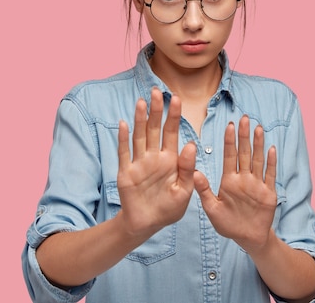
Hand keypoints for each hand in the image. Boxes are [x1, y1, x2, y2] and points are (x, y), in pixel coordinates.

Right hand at [117, 88, 195, 237]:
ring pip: (140, 136)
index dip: (174, 116)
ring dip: (140, 119)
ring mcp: (139, 163)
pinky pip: (124, 152)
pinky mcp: (126, 172)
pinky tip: (124, 123)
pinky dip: (123, 138)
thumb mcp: (184, 191)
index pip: (173, 133)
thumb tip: (191, 144)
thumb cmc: (168, 209)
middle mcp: (155, 157)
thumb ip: (188, 169)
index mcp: (171, 160)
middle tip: (157, 91)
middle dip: (157, 110)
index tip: (177, 98)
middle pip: (155, 129)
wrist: (147, 225)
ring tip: (142, 102)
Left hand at [194, 115, 276, 251]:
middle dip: (244, 136)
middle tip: (244, 118)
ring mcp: (257, 184)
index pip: (229, 156)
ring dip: (258, 144)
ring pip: (258, 160)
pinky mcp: (269, 193)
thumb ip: (204, 191)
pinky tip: (272, 149)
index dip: (230, 141)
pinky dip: (271, 163)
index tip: (229, 125)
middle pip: (244, 153)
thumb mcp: (212, 209)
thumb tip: (194, 173)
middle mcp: (243, 179)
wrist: (248, 238)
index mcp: (229, 181)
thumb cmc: (228, 224)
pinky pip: (270, 175)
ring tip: (258, 128)